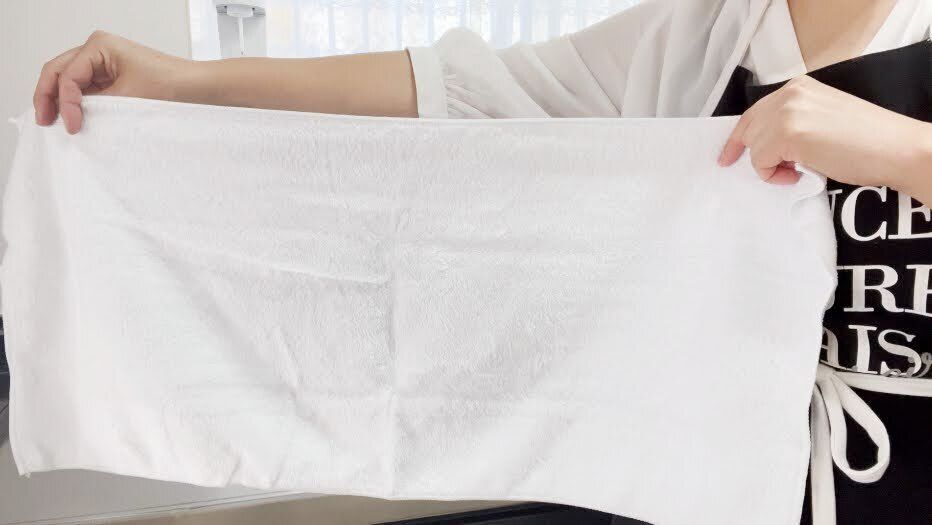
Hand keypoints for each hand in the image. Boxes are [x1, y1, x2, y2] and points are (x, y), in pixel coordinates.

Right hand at [34, 31, 193, 133]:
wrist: (197, 88)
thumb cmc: (172, 84)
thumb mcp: (128, 97)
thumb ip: (96, 106)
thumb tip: (72, 119)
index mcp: (99, 45)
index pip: (67, 74)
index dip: (64, 102)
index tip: (71, 125)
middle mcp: (97, 50)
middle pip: (58, 71)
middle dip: (48, 97)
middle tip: (44, 122)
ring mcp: (103, 63)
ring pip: (68, 80)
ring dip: (60, 100)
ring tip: (55, 122)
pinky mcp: (111, 77)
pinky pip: (85, 89)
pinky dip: (76, 103)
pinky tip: (74, 118)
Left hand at [718, 76, 931, 203]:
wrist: (895, 148)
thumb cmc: (866, 141)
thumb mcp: (821, 118)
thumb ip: (792, 122)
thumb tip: (767, 145)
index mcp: (797, 87)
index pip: (754, 113)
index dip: (738, 139)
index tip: (726, 157)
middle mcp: (788, 94)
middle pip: (749, 131)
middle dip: (758, 156)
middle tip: (783, 171)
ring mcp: (786, 112)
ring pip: (753, 148)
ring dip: (772, 167)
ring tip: (801, 170)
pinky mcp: (786, 134)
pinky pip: (760, 163)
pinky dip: (775, 176)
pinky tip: (801, 173)